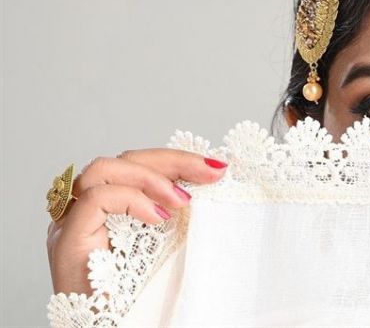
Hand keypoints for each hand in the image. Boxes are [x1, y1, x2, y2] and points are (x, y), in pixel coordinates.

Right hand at [46, 149, 228, 294]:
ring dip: (152, 178)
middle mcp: (85, 211)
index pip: (137, 163)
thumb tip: (214, 179)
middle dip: (174, 161)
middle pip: (123, 159)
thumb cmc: (143, 296)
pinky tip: (160, 217)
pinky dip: (133, 200)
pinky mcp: (68, 240)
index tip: (215, 166)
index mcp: (109, 209)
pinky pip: (96, 199)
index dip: (176, 160)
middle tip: (211, 172)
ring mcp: (72, 223)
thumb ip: (179, 211)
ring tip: (184, 200)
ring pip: (102, 169)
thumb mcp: (169, 243)